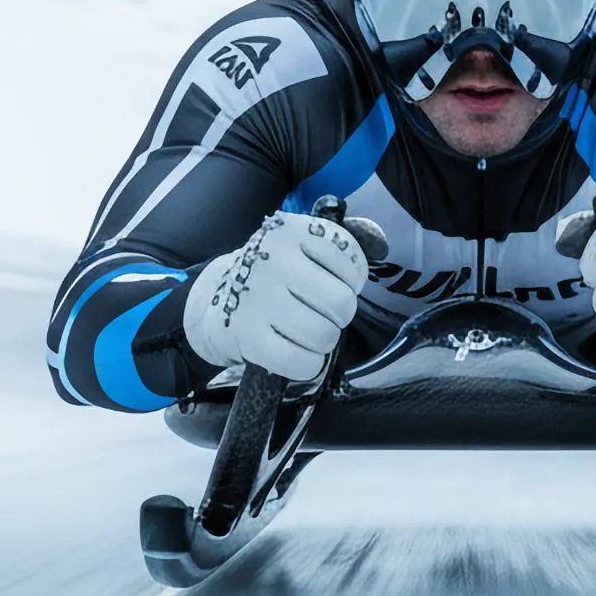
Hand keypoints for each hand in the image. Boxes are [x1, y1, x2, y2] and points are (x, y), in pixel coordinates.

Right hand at [185, 211, 368, 380]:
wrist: (214, 302)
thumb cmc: (272, 275)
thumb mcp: (302, 244)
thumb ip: (344, 241)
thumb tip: (382, 242)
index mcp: (290, 230)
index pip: (351, 263)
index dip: (350, 281)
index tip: (329, 282)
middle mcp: (272, 260)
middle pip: (341, 304)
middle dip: (337, 315)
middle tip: (318, 311)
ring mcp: (258, 299)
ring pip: (325, 335)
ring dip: (321, 341)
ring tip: (304, 331)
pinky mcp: (248, 337)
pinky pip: (302, 363)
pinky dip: (307, 364)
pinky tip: (295, 353)